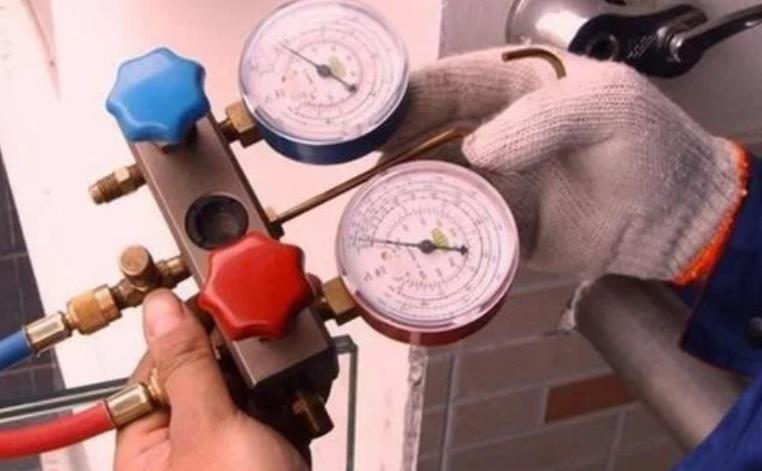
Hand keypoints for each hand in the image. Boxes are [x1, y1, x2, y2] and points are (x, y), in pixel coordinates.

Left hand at [114, 289, 306, 470]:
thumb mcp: (208, 430)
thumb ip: (188, 366)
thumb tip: (162, 309)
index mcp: (149, 447)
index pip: (160, 363)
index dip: (189, 324)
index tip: (219, 292)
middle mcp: (188, 446)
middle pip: (210, 372)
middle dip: (243, 342)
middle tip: (269, 309)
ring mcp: (231, 450)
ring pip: (250, 389)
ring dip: (276, 364)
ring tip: (297, 334)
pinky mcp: (271, 454)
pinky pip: (281, 408)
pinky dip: (299, 388)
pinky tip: (312, 370)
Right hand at [383, 47, 745, 280]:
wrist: (676, 220)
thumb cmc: (648, 148)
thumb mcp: (606, 108)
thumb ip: (543, 118)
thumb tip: (477, 150)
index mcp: (513, 89)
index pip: (446, 85)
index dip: (404, 100)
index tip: (371, 123)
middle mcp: (493, 132)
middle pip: (426, 135)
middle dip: (392, 152)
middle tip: (366, 175)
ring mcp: (493, 180)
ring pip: (433, 182)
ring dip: (404, 195)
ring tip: (376, 210)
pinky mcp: (499, 224)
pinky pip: (458, 226)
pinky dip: (434, 233)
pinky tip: (410, 241)